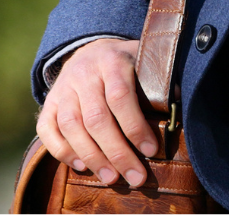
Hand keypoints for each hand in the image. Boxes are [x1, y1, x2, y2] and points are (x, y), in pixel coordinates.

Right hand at [36, 37, 154, 188]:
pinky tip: (82, 166)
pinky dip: (62, 151)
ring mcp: (63, 87)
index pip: (121, 97)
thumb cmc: (126, 65)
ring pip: (72, 125)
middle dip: (117, 153)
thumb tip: (181, 106)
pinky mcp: (50, 101)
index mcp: (112, 61)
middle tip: (135, 177)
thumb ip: (160, 83)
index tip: (151, 151)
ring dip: (92, 157)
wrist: (91, 49)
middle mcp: (84, 73)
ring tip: (111, 178)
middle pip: (96, 118)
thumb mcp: (144, 63)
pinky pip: (47, 129)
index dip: (135, 127)